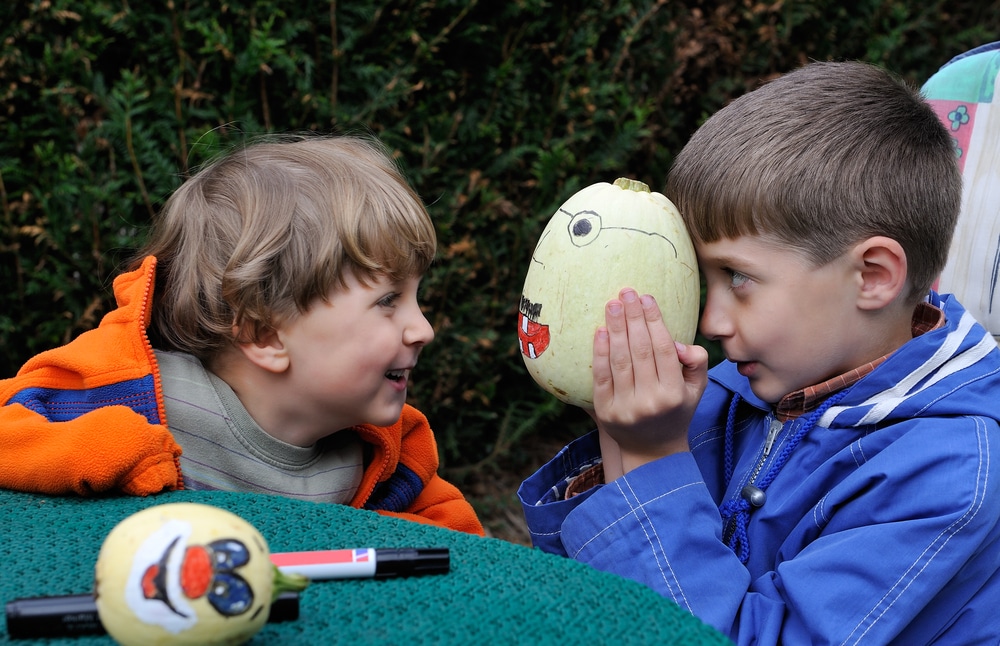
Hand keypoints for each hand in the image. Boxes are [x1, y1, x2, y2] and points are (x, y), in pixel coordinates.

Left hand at [592, 288, 708, 473]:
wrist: (652, 451)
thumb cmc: (676, 411)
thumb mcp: (697, 389)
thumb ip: (696, 362)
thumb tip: (678, 342)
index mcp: (674, 394)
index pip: (664, 349)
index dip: (655, 321)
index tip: (647, 298)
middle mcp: (650, 401)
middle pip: (640, 350)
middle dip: (633, 318)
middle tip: (626, 292)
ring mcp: (625, 407)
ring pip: (620, 360)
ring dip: (615, 328)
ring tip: (612, 305)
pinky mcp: (605, 411)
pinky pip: (601, 376)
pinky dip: (599, 352)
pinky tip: (600, 331)